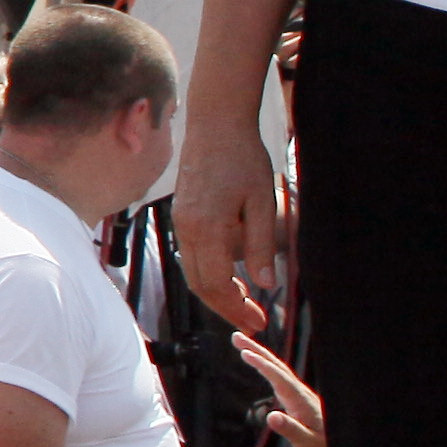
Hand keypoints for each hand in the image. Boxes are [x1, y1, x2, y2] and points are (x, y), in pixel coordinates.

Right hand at [176, 109, 286, 336]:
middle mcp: (188, 230)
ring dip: (216, 293)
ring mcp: (181, 222)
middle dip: (225, 308)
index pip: (218, 285)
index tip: (259, 322)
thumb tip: (266, 284)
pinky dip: (209, 273)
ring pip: (193, 272)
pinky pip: (191, 254)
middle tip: (253, 321)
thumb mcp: (263, 202)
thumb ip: (261, 245)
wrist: (215, 124)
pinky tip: (230, 273)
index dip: (237, 309)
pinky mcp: (182, 214)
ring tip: (244, 302)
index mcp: (208, 229)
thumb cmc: (243, 158)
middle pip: (200, 285)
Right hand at [229, 329, 327, 446]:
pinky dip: (267, 364)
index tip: (245, 353)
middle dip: (257, 350)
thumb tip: (271, 417)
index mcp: (301, 400)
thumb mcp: (306, 443)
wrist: (341, 444)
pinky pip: (279, 374)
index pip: (279, 377)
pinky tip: (260, 362)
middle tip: (236, 336)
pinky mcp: (297, 397)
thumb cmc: (323, 446)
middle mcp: (299, 392)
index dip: (262, 365)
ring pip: (278, 368)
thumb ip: (290, 429)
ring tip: (241, 343)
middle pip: (277, 365)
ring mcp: (298, 393)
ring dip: (260, 354)